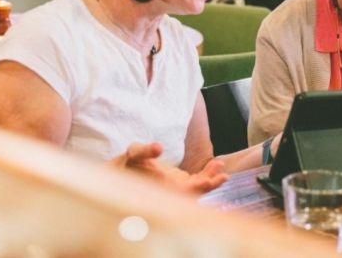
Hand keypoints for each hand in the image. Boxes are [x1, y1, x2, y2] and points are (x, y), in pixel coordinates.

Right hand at [110, 142, 227, 193]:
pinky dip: (206, 174)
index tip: (207, 183)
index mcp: (160, 189)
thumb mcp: (132, 154)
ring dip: (210, 179)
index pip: (181, 194)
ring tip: (220, 166)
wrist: (118, 175)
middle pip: (193, 194)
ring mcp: (175, 188)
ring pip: (197, 188)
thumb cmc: (123, 166)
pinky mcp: (178, 182)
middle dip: (208, 186)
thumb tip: (159, 147)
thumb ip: (143, 151)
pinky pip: (195, 181)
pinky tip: (215, 164)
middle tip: (223, 176)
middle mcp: (170, 192)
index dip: (195, 189)